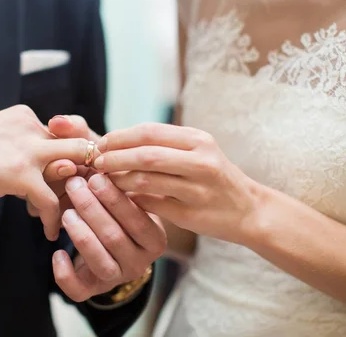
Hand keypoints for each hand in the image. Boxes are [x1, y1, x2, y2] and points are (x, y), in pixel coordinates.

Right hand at [0, 105, 90, 239]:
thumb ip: (23, 149)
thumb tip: (47, 170)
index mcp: (24, 116)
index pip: (66, 135)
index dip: (73, 160)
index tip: (72, 182)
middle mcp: (29, 126)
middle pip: (78, 147)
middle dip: (84, 174)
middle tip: (81, 199)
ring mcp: (25, 148)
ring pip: (72, 170)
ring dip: (72, 198)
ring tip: (62, 217)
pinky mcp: (17, 173)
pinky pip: (50, 200)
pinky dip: (53, 219)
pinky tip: (48, 232)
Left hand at [52, 174, 165, 301]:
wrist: (117, 249)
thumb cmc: (120, 211)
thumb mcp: (124, 193)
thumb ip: (112, 174)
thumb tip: (87, 150)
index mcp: (155, 239)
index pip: (137, 220)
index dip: (115, 199)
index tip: (95, 177)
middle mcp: (140, 262)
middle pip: (115, 238)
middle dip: (92, 210)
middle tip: (74, 186)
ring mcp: (117, 277)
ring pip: (99, 261)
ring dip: (81, 235)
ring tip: (66, 213)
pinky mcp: (93, 289)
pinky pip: (78, 290)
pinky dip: (65, 273)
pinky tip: (57, 252)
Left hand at [95, 123, 262, 244]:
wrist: (248, 209)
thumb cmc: (212, 177)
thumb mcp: (195, 152)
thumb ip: (162, 146)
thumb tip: (116, 143)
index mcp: (198, 140)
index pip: (149, 131)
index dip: (120, 137)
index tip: (101, 143)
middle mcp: (201, 161)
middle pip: (146, 154)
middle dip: (115, 157)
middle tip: (97, 162)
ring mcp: (197, 188)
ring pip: (147, 179)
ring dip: (120, 179)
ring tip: (105, 180)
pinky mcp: (191, 213)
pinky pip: (152, 204)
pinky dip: (132, 199)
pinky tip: (121, 199)